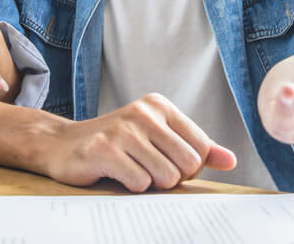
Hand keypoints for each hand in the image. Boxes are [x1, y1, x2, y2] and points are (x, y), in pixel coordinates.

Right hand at [44, 93, 236, 192]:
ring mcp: (122, 130)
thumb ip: (195, 147)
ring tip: (132, 170)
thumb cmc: (115, 144)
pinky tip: (117, 174)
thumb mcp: (157, 138)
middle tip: (149, 170)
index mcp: (159, 106)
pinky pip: (140, 183)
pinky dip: (132, 186)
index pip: (201, 147)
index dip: (190, 167)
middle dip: (173, 178)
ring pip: (166, 177)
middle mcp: (143, 113)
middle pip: (188, 164)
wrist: (62, 145)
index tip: (168, 163)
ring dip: (152, 184)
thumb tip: (230, 160)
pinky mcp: (104, 149)